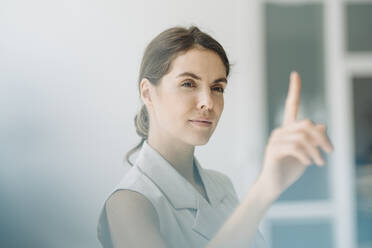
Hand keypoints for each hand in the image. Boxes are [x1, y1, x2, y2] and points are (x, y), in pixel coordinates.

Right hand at [258, 71, 333, 198]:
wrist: (274, 185)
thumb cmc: (289, 169)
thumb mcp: (307, 153)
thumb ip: (313, 140)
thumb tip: (323, 124)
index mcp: (288, 130)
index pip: (290, 105)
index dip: (294, 90)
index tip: (295, 74)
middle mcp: (280, 131)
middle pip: (306, 124)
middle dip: (322, 136)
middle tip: (330, 150)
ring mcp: (275, 140)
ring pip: (302, 136)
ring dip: (316, 150)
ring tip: (320, 163)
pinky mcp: (273, 150)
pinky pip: (295, 147)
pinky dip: (307, 155)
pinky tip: (309, 163)